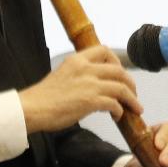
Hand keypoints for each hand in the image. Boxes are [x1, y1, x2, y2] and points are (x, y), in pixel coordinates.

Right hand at [20, 45, 140, 132]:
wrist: (32, 108)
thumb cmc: (43, 97)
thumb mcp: (62, 75)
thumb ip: (79, 75)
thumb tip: (94, 85)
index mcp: (77, 60)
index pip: (104, 50)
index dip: (117, 60)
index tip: (120, 72)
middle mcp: (86, 68)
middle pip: (119, 70)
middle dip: (130, 82)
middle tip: (133, 93)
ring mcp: (89, 84)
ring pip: (121, 87)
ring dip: (131, 99)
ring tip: (135, 108)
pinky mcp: (91, 101)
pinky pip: (114, 103)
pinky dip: (119, 110)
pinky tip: (118, 116)